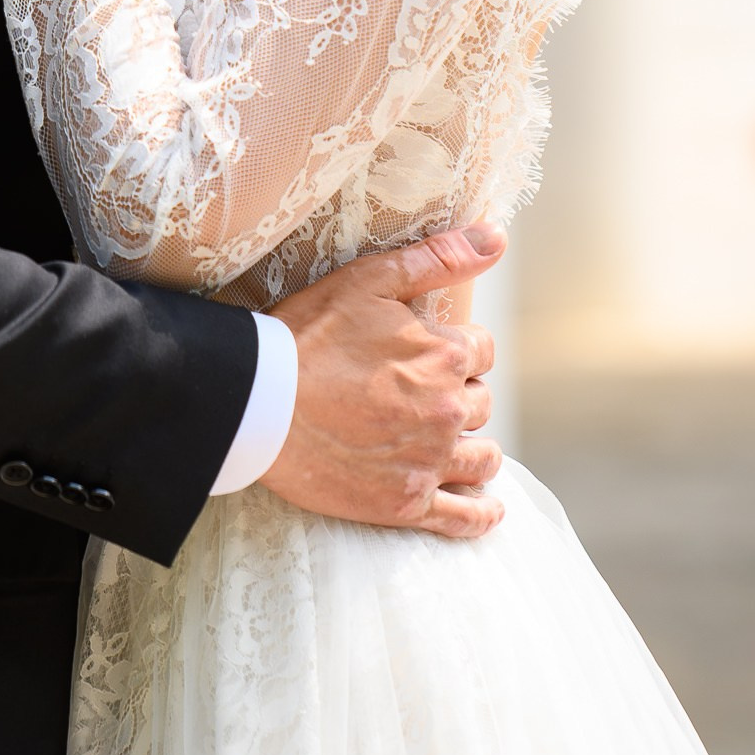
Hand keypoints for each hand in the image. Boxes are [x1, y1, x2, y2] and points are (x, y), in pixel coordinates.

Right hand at [263, 223, 506, 541]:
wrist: (257, 403)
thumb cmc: (307, 336)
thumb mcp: (370, 280)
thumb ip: (439, 258)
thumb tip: (497, 236)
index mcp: (444, 355)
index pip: (481, 351)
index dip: (459, 349)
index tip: (433, 354)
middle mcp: (447, 410)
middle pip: (481, 403)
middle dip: (461, 396)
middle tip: (426, 397)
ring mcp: (428, 461)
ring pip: (482, 459)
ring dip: (476, 450)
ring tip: (458, 448)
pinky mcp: (405, 504)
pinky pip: (463, 519)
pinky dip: (481, 516)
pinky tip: (485, 510)